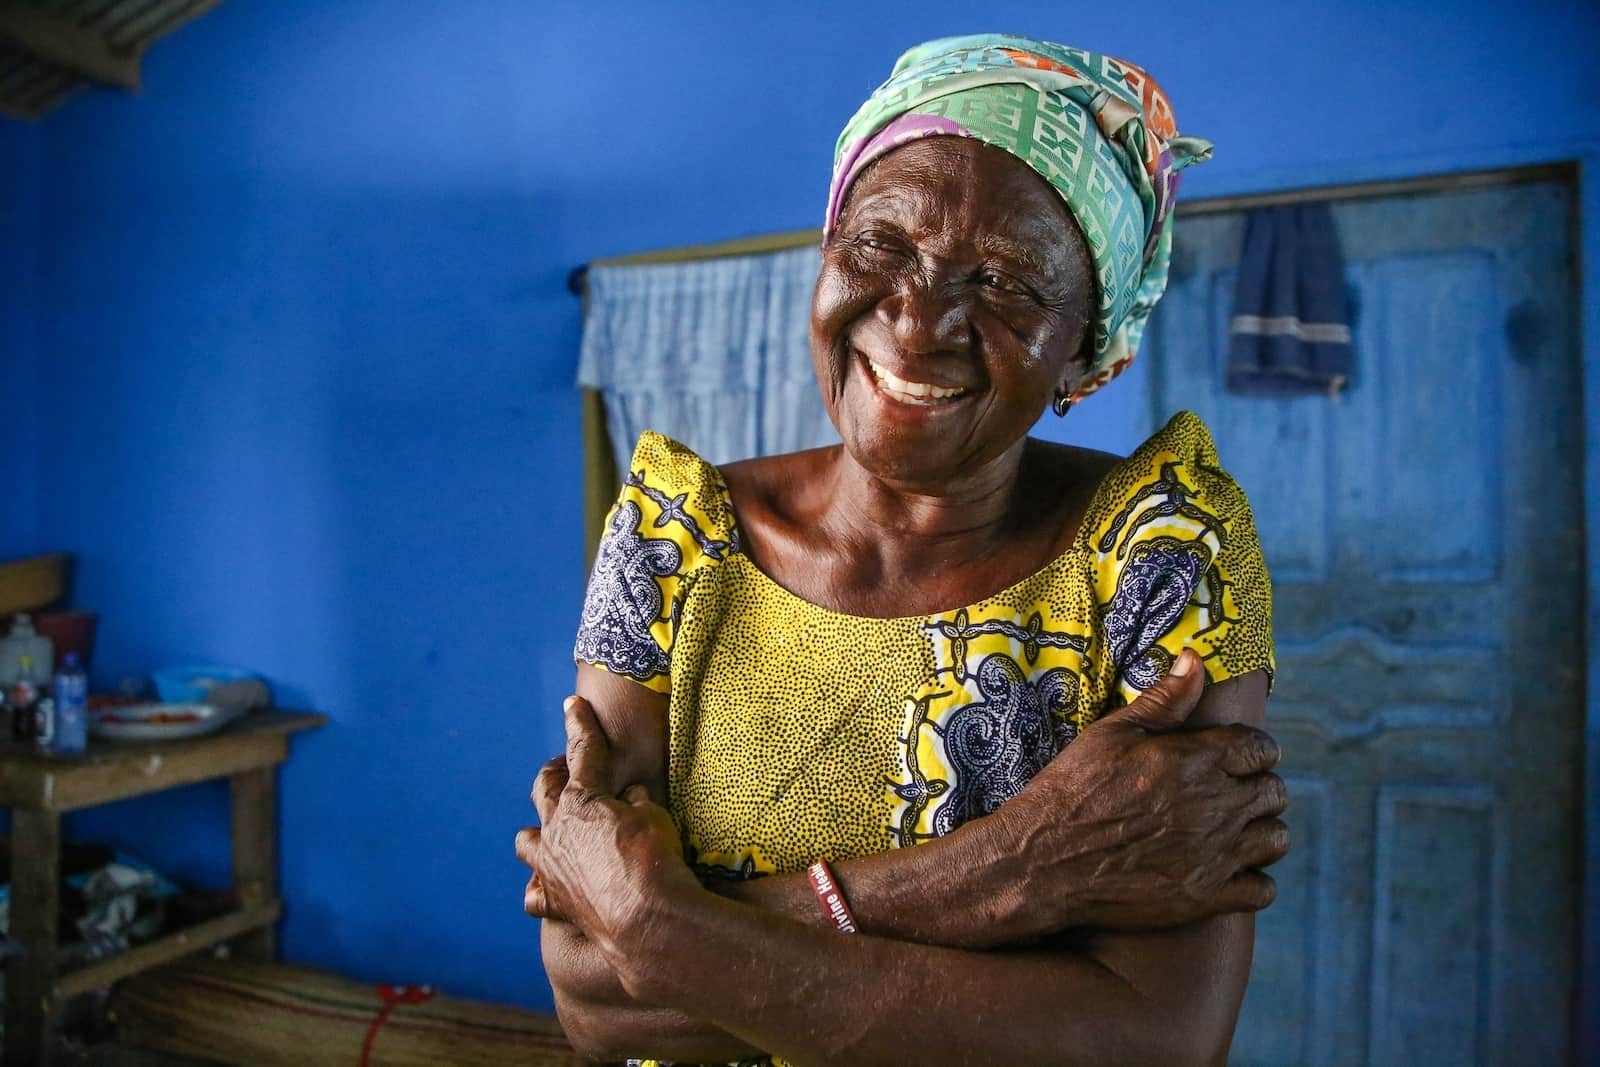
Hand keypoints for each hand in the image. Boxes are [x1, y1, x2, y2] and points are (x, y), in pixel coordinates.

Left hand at [514, 697, 699, 955]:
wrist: (645, 917)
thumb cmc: (654, 856)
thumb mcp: (655, 815)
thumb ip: (637, 800)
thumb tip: (631, 796)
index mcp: (583, 798)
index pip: (583, 751)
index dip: (580, 724)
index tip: (573, 703)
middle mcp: (558, 828)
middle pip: (545, 790)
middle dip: (555, 773)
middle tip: (568, 768)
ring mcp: (551, 866)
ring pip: (527, 840)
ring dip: (538, 831)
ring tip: (554, 830)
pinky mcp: (555, 902)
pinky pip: (535, 896)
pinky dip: (541, 889)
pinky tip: (550, 889)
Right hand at [977, 651, 1287, 939]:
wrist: (1044, 861)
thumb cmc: (1072, 790)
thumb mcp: (1110, 734)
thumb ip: (1162, 700)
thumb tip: (1196, 659)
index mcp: (1195, 761)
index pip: (1261, 748)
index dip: (1254, 749)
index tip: (1238, 756)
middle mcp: (1214, 806)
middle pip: (1275, 793)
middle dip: (1259, 787)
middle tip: (1232, 793)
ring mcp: (1214, 856)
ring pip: (1276, 840)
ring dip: (1260, 832)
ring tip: (1234, 831)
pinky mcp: (1206, 898)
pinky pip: (1264, 890)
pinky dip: (1253, 881)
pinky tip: (1229, 871)